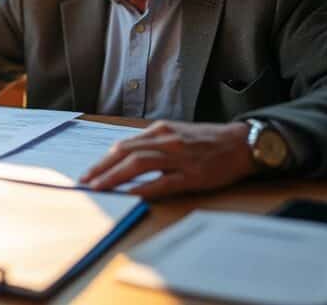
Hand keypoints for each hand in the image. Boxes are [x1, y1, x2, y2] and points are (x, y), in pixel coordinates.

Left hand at [80, 121, 255, 197]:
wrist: (242, 143)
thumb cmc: (207, 141)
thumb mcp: (176, 134)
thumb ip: (153, 143)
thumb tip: (126, 156)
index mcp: (160, 130)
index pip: (123, 145)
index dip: (103, 160)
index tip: (88, 172)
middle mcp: (165, 140)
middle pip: (125, 152)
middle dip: (101, 168)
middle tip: (84, 182)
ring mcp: (179, 157)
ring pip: (139, 164)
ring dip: (115, 176)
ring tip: (98, 188)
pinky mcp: (192, 174)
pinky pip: (163, 181)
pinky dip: (144, 187)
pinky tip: (129, 194)